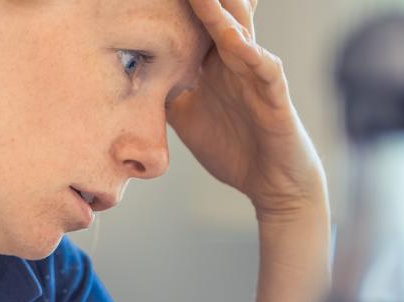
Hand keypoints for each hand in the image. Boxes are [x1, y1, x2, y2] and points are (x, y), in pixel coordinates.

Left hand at [167, 0, 326, 218]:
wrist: (269, 182)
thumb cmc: (230, 145)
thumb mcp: (184, 117)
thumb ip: (162, 93)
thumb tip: (128, 81)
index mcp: (212, 64)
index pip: (193, 25)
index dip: (178, 7)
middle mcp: (235, 62)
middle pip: (218, 18)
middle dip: (203, 0)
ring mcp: (256, 75)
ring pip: (240, 35)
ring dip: (221, 12)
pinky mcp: (275, 97)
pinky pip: (265, 70)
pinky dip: (252, 54)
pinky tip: (236, 40)